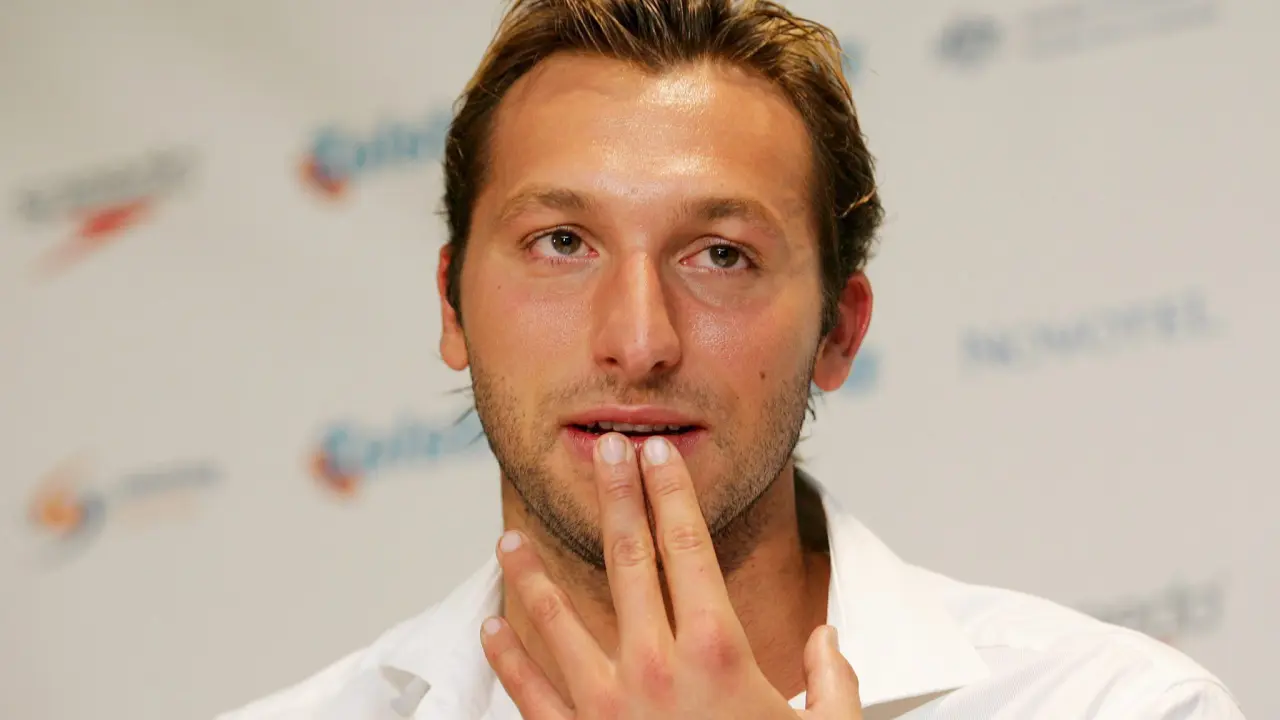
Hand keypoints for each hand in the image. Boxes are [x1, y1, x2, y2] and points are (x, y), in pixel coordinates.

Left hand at [480, 432, 862, 718]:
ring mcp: (608, 708)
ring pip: (559, 620)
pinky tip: (492, 627)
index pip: (689, 547)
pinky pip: (531, 694)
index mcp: (719, 651)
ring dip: (531, 574)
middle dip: (615, 498)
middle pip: (628, 560)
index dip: (671, 492)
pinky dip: (509, 657)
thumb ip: (834, 684)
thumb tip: (827, 641)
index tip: (656, 453)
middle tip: (603, 451)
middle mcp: (656, 666)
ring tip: (507, 537)